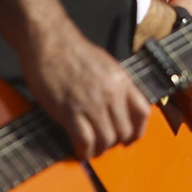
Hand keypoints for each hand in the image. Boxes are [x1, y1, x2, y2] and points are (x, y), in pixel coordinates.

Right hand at [20, 18, 151, 158]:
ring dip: (99, 149)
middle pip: (124, 131)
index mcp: (121, 80)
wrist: (49, 40)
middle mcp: (111, 93)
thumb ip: (114, 85)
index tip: (129, 139)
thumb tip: (117, 106)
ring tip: (91, 149)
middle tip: (103, 143)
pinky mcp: (70, 111)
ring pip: (106, 139)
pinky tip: (79, 150)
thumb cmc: (72, 50)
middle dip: (114, 142)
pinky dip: (84, 151)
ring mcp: (91, 103)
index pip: (142, 112)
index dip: (138, 131)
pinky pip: (85, 141)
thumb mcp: (104, 64)